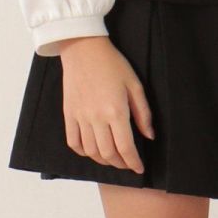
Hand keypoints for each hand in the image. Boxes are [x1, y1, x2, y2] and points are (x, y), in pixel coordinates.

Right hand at [53, 36, 154, 173]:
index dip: (134, 162)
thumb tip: (149, 135)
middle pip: (108, 153)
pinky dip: (83, 152)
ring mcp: (80, 117)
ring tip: (113, 158)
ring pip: (91, 151)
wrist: (83, 49)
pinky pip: (73, 142)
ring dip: (103, 160)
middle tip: (128, 163)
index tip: (139, 168)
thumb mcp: (135, 85)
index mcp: (116, 111)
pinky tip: (92, 150)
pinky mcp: (68, 114)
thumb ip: (143, 113)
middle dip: (120, 164)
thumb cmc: (112, 64)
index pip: (126, 147)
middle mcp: (97, 118)